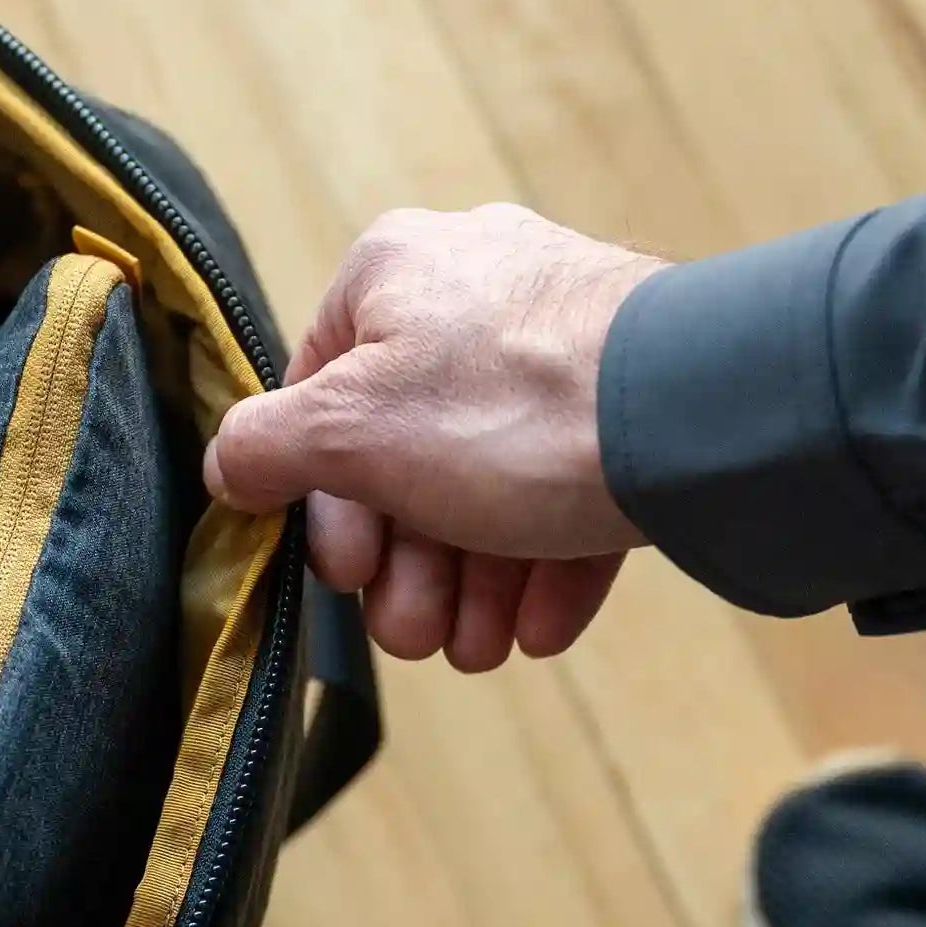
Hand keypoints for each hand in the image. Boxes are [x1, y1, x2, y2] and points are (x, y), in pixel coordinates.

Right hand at [206, 203, 665, 669]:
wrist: (700, 415)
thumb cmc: (508, 406)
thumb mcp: (350, 432)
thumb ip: (266, 449)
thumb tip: (225, 465)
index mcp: (391, 276)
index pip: (318, 399)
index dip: (325, 507)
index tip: (347, 578)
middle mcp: (472, 294)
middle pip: (406, 457)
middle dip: (409, 567)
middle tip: (417, 636)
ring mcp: (560, 344)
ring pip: (486, 481)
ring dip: (471, 583)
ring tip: (482, 651)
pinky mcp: (631, 399)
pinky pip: (566, 483)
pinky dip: (543, 561)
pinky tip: (539, 629)